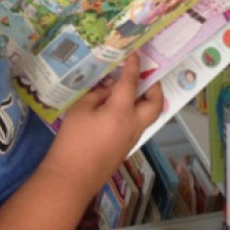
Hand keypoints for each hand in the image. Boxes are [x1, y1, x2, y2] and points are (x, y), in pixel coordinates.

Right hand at [43, 55, 164, 191]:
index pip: (131, 82)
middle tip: (147, 76)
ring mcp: (132, 137)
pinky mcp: (126, 147)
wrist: (73, 176)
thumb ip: (97, 94)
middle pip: (156, 103)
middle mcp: (134, 124)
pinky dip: (135, 112)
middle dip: (155, 87)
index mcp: (121, 111)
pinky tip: (118, 108)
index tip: (135, 53)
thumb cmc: (73, 140)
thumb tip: (109, 87)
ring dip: (146, 100)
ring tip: (133, 90)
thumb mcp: (80, 109)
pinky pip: (138, 124)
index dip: (133, 65)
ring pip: (149, 115)